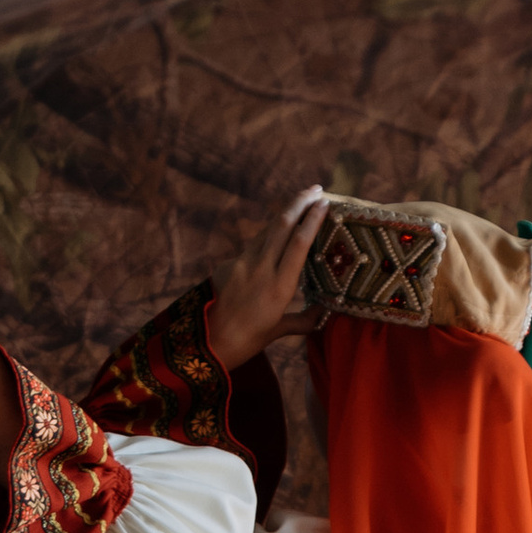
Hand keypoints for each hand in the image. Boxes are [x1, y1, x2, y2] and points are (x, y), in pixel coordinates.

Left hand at [207, 187, 324, 369]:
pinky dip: (267, 237)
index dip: (312, 219)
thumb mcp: (278, 331)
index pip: (299, 242)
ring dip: (284, 214)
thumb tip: (325, 314)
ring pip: (266, 230)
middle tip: (316, 189)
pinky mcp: (228, 265)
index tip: (325, 203)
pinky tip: (275, 238)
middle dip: (299, 202)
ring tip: (300, 204)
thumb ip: (303, 320)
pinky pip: (252, 246)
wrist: (206, 343)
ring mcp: (242, 263)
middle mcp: (262, 268)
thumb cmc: (247, 341)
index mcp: (280, 286)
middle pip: (282, 224)